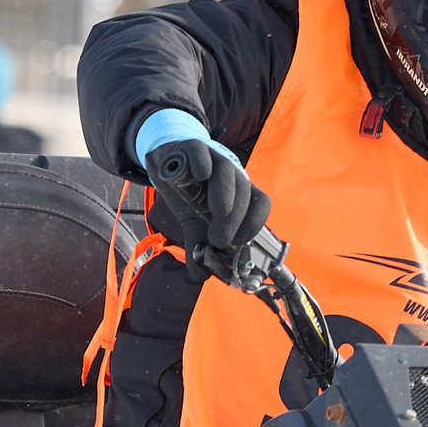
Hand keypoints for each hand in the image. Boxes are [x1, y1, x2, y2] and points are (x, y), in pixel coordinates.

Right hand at [134, 109, 271, 271]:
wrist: (166, 163)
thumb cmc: (188, 194)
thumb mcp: (194, 225)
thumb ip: (198, 250)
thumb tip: (200, 277)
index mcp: (239, 194)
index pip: (260, 204)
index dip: (255, 223)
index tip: (241, 243)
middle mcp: (231, 175)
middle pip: (245, 192)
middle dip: (235, 219)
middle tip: (219, 239)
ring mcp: (213, 159)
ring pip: (227, 173)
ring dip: (224, 195)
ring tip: (213, 213)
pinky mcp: (192, 148)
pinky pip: (201, 153)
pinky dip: (203, 164)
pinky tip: (200, 176)